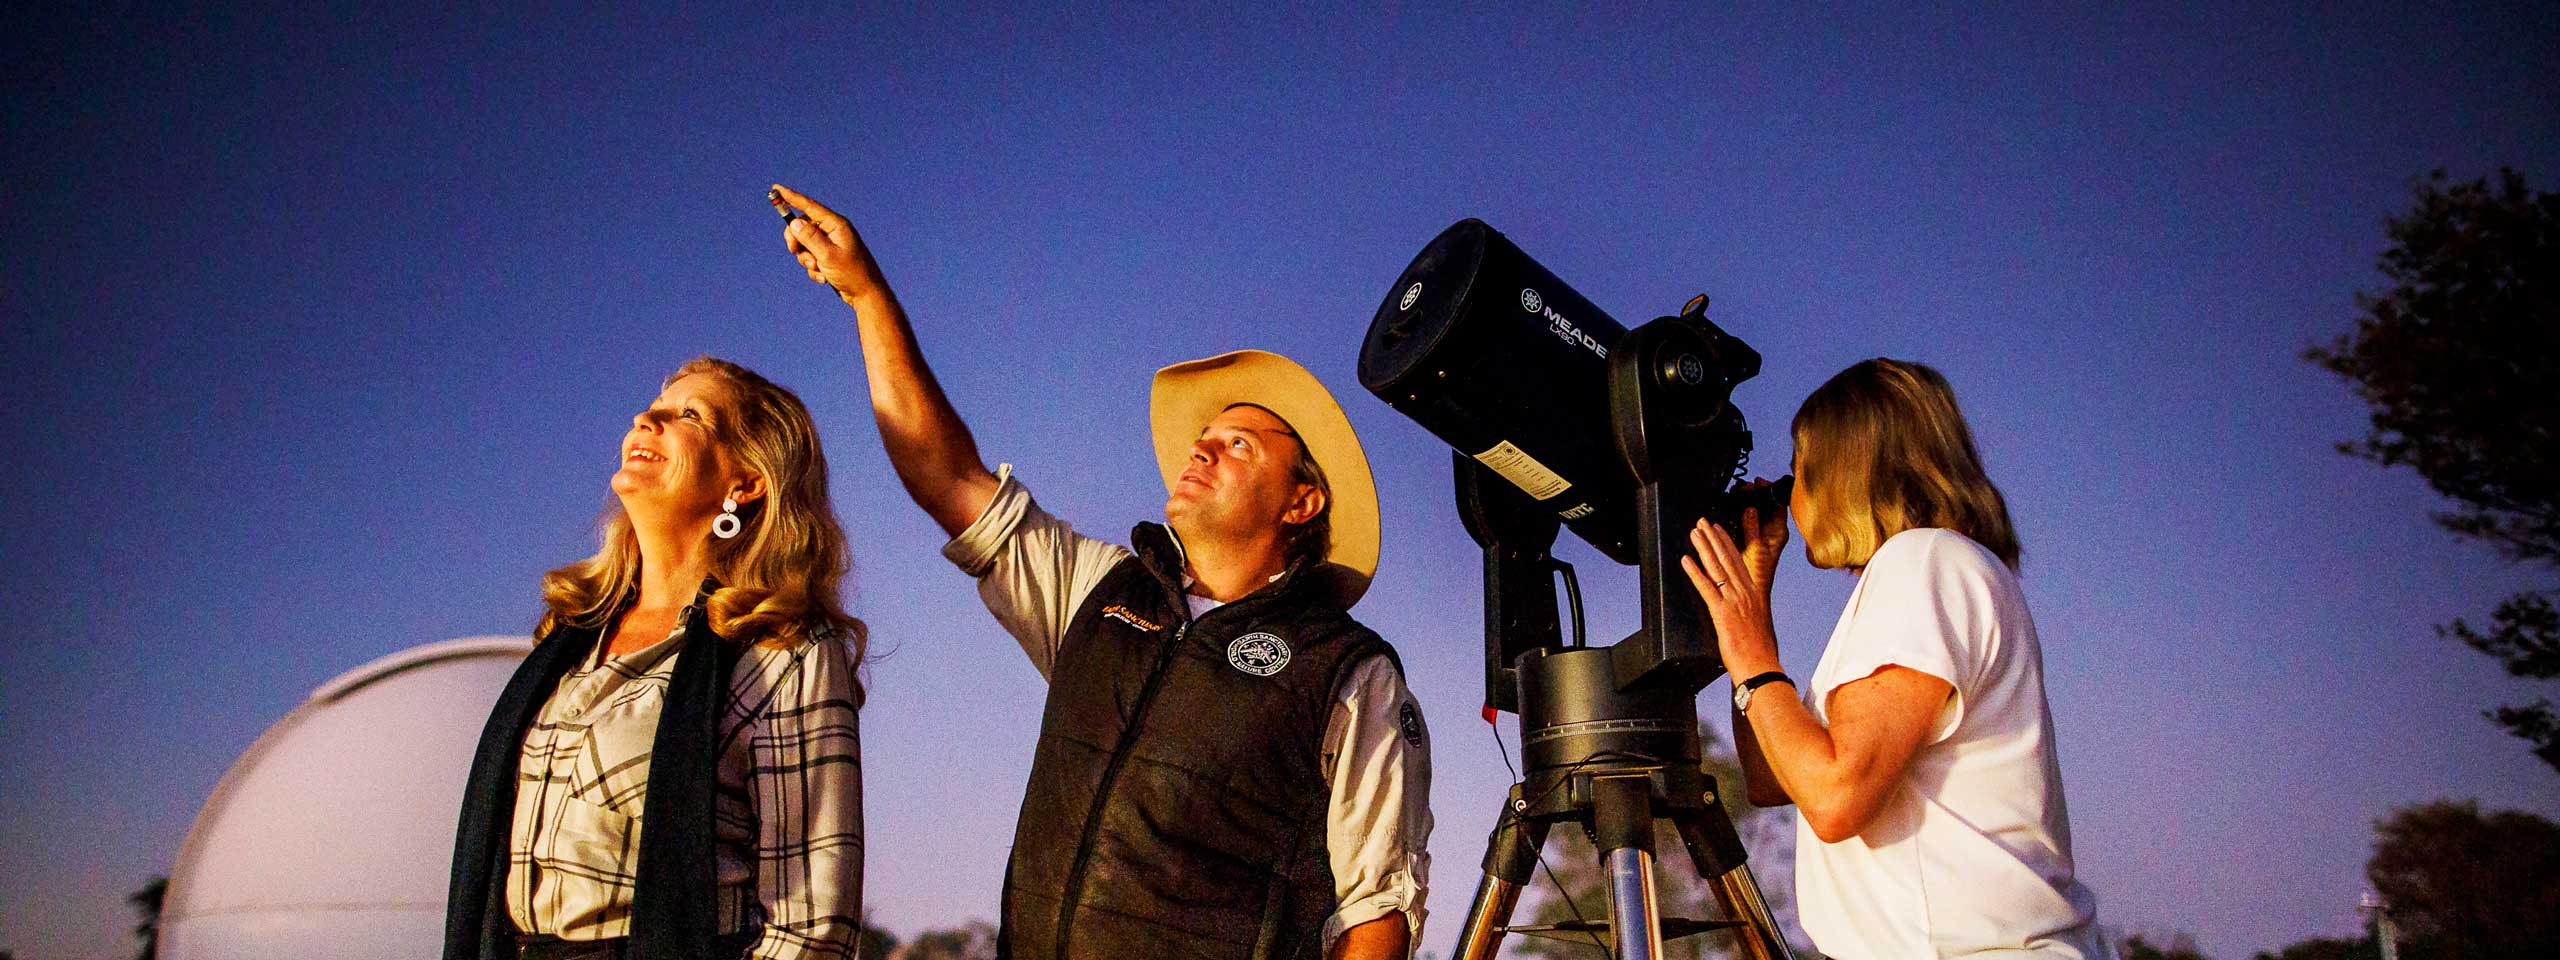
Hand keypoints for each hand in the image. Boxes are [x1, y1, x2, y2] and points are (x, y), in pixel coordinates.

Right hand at [771, 183, 887, 308]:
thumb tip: (794, 222)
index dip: (791, 197)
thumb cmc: (851, 273)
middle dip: (796, 241)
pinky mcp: (828, 257)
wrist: (866, 294)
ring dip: (806, 259)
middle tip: (793, 250)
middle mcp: (833, 231)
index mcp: (836, 224)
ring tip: (819, 268)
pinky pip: (811, 258)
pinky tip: (825, 277)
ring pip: (804, 245)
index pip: (809, 206)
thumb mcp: (827, 255)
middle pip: (802, 227)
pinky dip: (813, 268)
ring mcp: (830, 244)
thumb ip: (809, 238)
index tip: (776, 188)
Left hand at [1682, 517, 1781, 679]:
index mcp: (1754, 595)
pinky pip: (1706, 588)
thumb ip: (1748, 613)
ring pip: (1717, 568)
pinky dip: (1695, 573)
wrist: (1762, 667)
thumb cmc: (1759, 653)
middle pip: (1727, 559)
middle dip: (1714, 538)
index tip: (1719, 529)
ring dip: (1704, 548)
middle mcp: (1746, 594)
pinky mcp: (1723, 613)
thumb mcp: (1757, 625)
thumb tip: (1741, 612)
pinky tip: (1686, 560)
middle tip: (1702, 522)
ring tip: (1694, 533)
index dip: (1727, 544)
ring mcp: (1734, 602)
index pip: (1739, 562)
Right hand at [1734, 477, 1790, 593]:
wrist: (1751, 593)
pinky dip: (1737, 516)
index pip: (1778, 504)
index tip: (1757, 482)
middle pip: (1765, 507)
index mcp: (1778, 532)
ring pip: (1754, 514)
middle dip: (1753, 495)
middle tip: (1742, 487)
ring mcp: (1760, 537)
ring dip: (1744, 505)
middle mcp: (1771, 533)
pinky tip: (1728, 512)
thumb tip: (1751, 508)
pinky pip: (1744, 523)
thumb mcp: (1755, 548)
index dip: (1769, 490)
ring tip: (1734, 495)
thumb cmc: (1758, 576)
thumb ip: (1753, 527)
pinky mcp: (1748, 542)